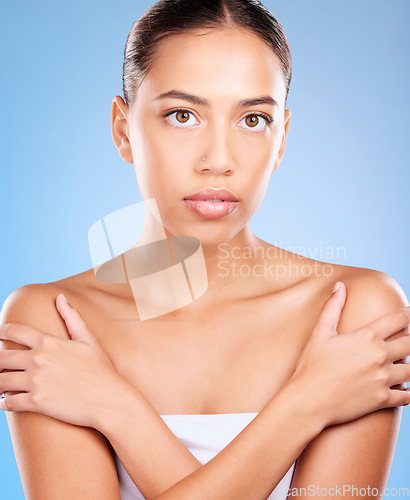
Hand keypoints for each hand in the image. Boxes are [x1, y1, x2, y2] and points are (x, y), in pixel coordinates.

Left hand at [0, 294, 126, 428]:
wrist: (109, 400)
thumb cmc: (101, 370)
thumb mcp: (88, 340)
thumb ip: (72, 318)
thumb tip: (60, 297)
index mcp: (49, 343)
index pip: (14, 331)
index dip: (1, 332)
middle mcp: (39, 360)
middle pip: (0, 357)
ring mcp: (36, 381)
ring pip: (0, 381)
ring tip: (1, 386)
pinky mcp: (36, 403)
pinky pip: (8, 402)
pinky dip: (4, 403)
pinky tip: (7, 402)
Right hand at [289, 282, 409, 427]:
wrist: (309, 400)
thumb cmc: (311, 365)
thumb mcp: (320, 333)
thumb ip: (332, 308)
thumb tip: (340, 286)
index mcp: (366, 337)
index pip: (398, 319)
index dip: (408, 314)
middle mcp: (379, 356)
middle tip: (409, 339)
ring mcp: (383, 379)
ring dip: (409, 366)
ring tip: (405, 363)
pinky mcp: (382, 399)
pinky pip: (406, 396)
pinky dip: (409, 392)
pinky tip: (406, 389)